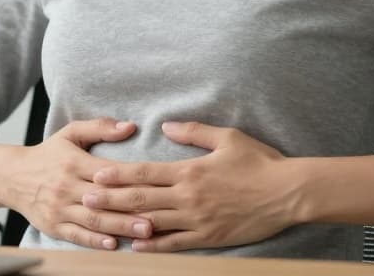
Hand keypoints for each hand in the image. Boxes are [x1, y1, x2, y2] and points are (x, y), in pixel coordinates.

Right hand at [1, 118, 155, 250]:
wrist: (12, 177)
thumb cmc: (48, 155)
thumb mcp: (70, 133)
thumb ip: (100, 127)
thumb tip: (130, 126)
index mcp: (74, 163)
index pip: (108, 172)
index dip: (132, 179)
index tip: (156, 184)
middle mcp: (67, 186)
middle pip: (104, 199)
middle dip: (132, 208)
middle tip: (158, 216)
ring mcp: (60, 208)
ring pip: (94, 219)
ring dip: (120, 227)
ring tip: (145, 232)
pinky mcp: (54, 226)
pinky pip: (77, 235)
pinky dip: (95, 241)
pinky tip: (114, 244)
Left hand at [82, 121, 298, 252]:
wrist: (288, 193)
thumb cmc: (260, 162)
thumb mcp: (227, 138)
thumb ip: (195, 132)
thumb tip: (168, 126)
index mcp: (190, 170)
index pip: (145, 172)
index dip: (118, 174)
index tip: (96, 173)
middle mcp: (188, 197)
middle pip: (141, 199)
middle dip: (111, 199)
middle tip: (85, 199)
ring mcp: (198, 220)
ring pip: (153, 223)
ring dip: (125, 223)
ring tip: (101, 223)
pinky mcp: (209, 237)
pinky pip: (176, 244)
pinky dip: (154, 247)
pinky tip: (136, 247)